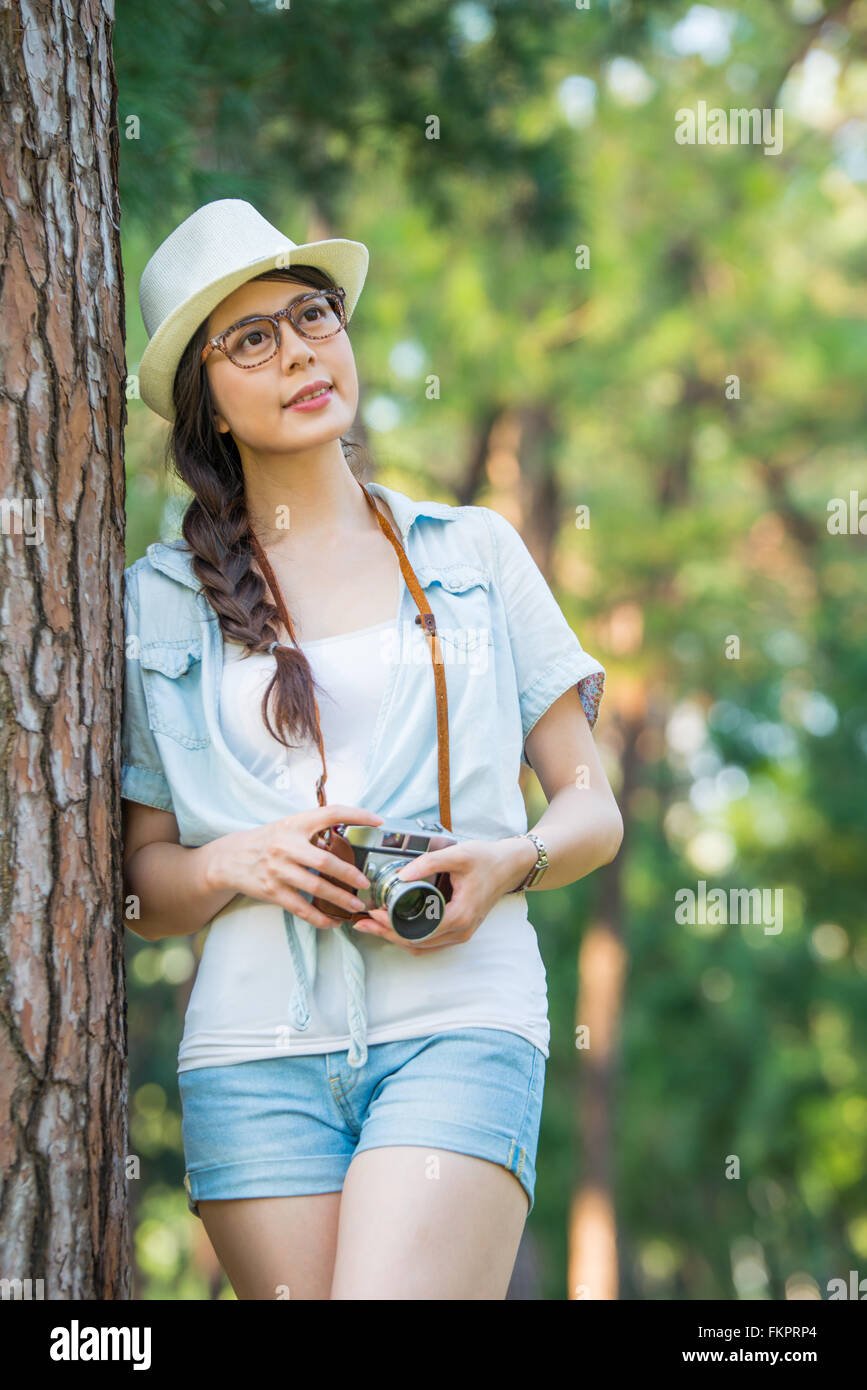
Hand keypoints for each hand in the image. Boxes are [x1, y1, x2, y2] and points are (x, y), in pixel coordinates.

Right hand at [203, 805, 384, 928]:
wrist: (230, 858)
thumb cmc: (268, 840)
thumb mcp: (289, 825)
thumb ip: (314, 828)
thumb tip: (351, 832)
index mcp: (295, 823)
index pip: (331, 813)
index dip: (357, 815)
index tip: (379, 821)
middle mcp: (286, 845)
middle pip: (325, 860)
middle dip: (350, 874)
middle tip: (366, 883)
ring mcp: (278, 870)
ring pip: (316, 888)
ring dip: (340, 899)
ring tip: (356, 906)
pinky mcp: (272, 892)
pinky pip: (301, 909)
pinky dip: (319, 918)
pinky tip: (333, 922)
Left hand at [351, 835, 537, 954]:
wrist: (509, 865)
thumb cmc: (486, 859)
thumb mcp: (458, 854)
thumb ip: (429, 862)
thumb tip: (401, 876)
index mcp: (460, 916)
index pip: (417, 931)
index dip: (391, 926)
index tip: (373, 913)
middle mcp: (460, 931)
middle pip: (415, 943)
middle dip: (386, 934)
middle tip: (362, 922)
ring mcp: (461, 934)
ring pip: (421, 946)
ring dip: (395, 938)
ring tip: (371, 925)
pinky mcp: (459, 931)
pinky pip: (429, 942)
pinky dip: (409, 937)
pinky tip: (393, 926)